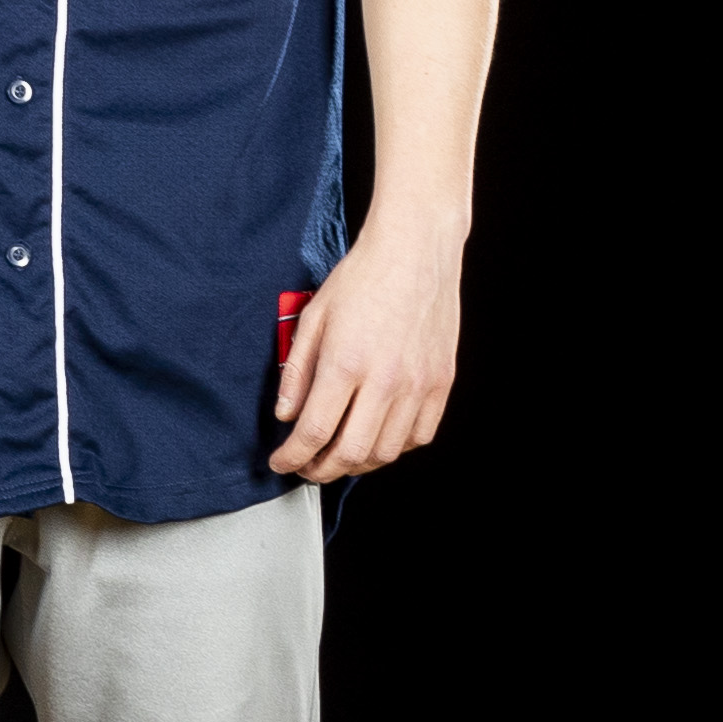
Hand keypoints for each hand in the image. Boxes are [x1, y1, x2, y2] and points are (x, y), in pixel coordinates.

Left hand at [270, 205, 463, 480]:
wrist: (414, 251)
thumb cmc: (363, 278)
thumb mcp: (312, 318)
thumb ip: (297, 372)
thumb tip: (286, 415)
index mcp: (346, 363)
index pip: (314, 432)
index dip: (292, 457)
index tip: (281, 462)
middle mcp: (385, 380)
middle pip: (350, 453)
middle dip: (320, 470)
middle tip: (306, 467)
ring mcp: (418, 384)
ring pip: (386, 452)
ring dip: (356, 464)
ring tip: (337, 456)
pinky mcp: (441, 382)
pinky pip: (419, 435)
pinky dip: (395, 448)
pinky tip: (376, 438)